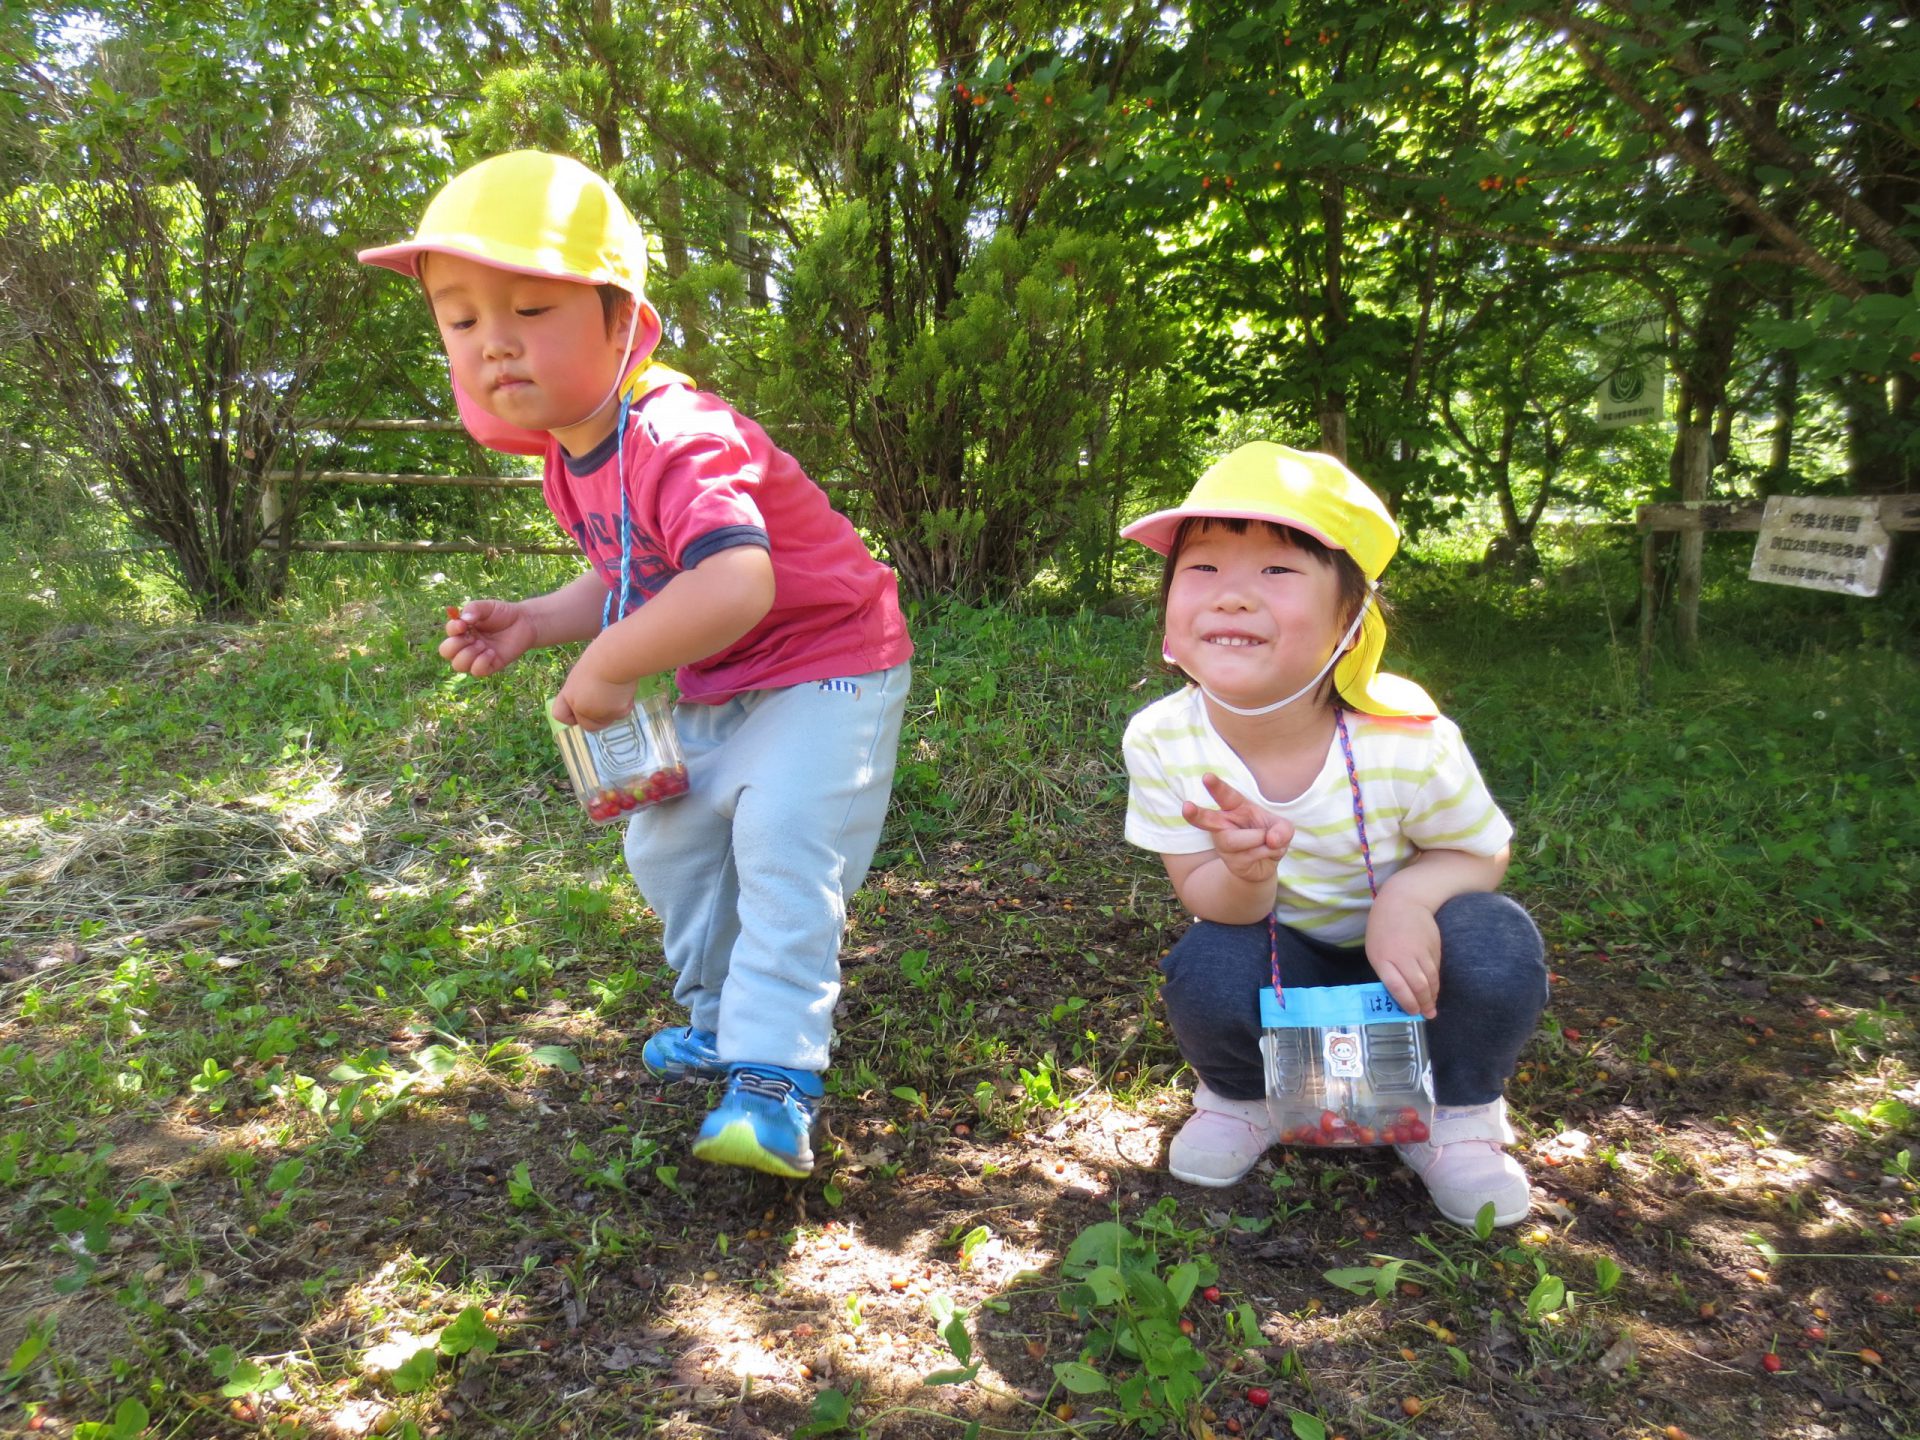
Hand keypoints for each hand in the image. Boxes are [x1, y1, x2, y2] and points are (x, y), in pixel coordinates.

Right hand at [440, 599, 536, 677]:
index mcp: (462, 630)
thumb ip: (473, 609)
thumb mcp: (487, 606)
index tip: (463, 624)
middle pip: (446, 652)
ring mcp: (477, 656)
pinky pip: (476, 671)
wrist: (524, 623)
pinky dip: (481, 662)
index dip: (452, 629)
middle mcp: (466, 644)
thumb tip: (463, 620)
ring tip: (482, 645)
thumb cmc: (503, 614)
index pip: (448, 634)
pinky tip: (491, 652)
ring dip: (468, 654)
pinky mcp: (490, 666)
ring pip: (458, 665)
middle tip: (472, 638)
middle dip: (455, 646)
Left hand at [551, 654, 635, 732]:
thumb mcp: (586, 675)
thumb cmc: (602, 657)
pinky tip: (626, 689)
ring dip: (613, 711)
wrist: (617, 658)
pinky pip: (622, 714)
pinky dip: (625, 705)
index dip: (571, 716)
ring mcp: (597, 712)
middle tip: (608, 701)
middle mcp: (580, 706)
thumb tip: (598, 699)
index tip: (581, 710)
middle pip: (588, 725)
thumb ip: (585, 691)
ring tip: (618, 689)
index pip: (560, 715)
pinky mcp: (616, 713)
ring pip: (607, 720)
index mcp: (569, 693)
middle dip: (598, 719)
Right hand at [1182, 772, 1294, 885]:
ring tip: (1268, 840)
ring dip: (1258, 838)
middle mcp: (1224, 824)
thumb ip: (1282, 829)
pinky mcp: (1231, 861)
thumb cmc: (1269, 836)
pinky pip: (1250, 854)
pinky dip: (1268, 852)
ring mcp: (1225, 844)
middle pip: (1208, 819)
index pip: (1225, 795)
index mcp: (1235, 807)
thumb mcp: (1282, 827)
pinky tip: (1267, 853)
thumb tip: (1271, 840)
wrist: (1264, 865)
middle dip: (1197, 813)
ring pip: (1234, 840)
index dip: (1216, 786)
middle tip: (1186, 807)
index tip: (1207, 777)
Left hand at [1365, 898, 1441, 1018]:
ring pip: (1430, 979)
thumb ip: (1386, 970)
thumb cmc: (1383, 927)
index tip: (1413, 1012)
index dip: (1407, 1002)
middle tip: (1428, 1014)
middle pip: (1417, 985)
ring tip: (1432, 1006)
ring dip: (1432, 995)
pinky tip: (1435, 989)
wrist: (1404, 900)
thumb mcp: (1375, 949)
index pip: (1396, 986)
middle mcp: (1402, 956)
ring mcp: (1420, 951)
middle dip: (1424, 1003)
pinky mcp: (1433, 947)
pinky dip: (1436, 981)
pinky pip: (1436, 969)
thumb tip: (1400, 993)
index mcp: (1383, 958)